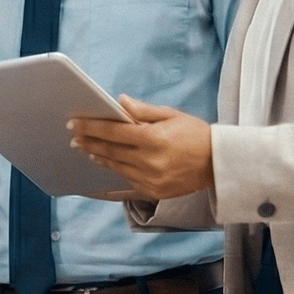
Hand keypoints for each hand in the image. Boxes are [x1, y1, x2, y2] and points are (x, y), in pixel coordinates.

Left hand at [69, 95, 215, 200]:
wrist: (219, 164)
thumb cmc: (196, 135)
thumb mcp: (171, 116)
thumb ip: (143, 111)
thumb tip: (120, 102)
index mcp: (154, 139)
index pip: (114, 132)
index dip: (91, 127)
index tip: (74, 124)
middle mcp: (150, 161)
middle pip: (110, 151)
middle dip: (89, 143)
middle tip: (73, 137)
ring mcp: (151, 179)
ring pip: (116, 167)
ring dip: (99, 157)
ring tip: (86, 149)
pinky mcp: (154, 191)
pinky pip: (127, 180)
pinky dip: (114, 169)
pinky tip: (104, 162)